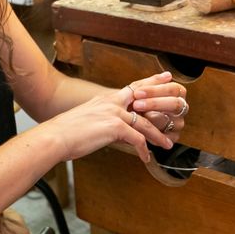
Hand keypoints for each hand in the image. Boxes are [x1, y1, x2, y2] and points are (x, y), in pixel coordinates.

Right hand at [42, 72, 175, 162]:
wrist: (56, 137)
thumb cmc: (67, 132)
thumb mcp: (87, 118)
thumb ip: (103, 118)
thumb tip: (111, 126)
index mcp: (106, 99)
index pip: (133, 87)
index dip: (150, 82)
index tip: (163, 76)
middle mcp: (112, 102)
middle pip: (144, 97)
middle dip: (163, 97)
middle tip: (178, 94)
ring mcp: (114, 113)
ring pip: (145, 123)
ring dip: (158, 135)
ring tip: (168, 145)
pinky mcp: (114, 127)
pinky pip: (136, 138)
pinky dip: (143, 149)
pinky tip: (145, 157)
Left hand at [128, 74, 187, 144]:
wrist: (127, 120)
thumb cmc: (136, 103)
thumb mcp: (141, 91)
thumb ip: (152, 82)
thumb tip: (168, 74)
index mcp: (177, 93)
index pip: (173, 89)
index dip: (155, 90)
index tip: (137, 92)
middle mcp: (181, 108)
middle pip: (175, 104)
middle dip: (154, 104)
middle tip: (136, 105)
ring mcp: (178, 123)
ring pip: (169, 121)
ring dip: (150, 118)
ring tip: (136, 117)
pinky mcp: (172, 138)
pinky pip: (165, 137)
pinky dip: (151, 133)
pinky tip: (139, 130)